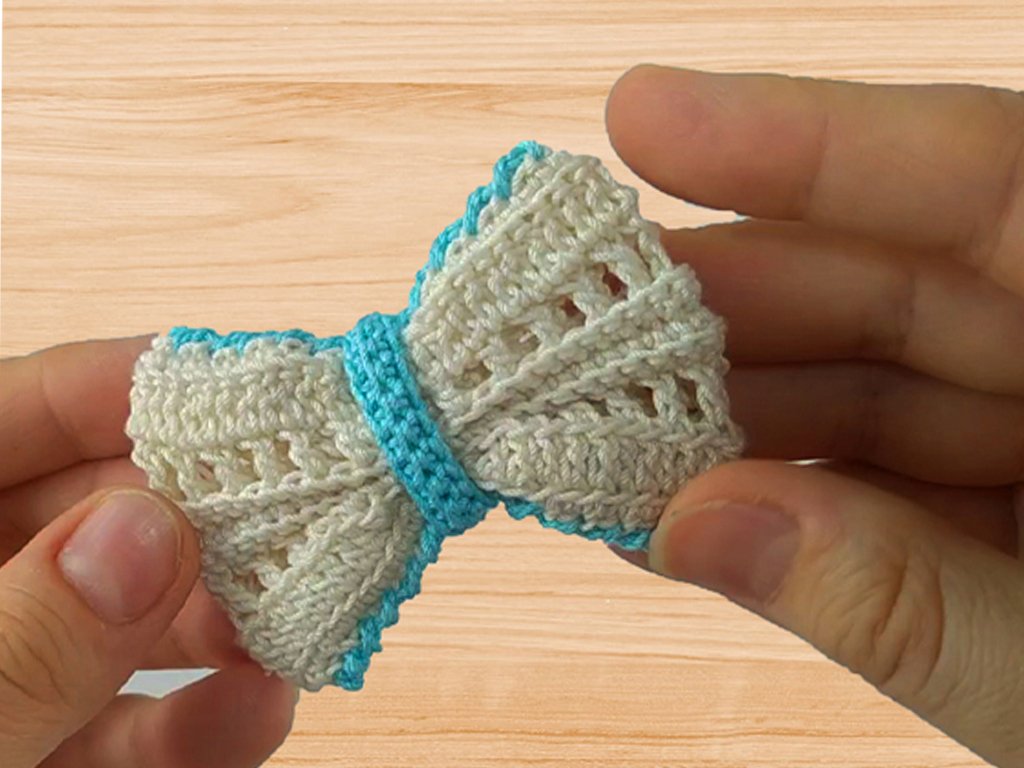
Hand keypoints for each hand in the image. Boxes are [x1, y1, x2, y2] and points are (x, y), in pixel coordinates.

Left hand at [0, 338, 296, 766]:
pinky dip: (199, 717)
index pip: (18, 413)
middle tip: (310, 501)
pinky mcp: (42, 756)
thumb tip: (152, 531)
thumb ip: (23, 639)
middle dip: (205, 510)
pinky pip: (126, 725)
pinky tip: (259, 706)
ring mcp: (10, 674)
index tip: (245, 382)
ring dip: (223, 617)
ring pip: (127, 620)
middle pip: (97, 513)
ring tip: (302, 609)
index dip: (126, 384)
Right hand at [606, 66, 1023, 765]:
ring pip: (871, 375)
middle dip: (722, 303)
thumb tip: (698, 526)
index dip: (806, 144)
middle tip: (571, 319)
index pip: (992, 182)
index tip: (641, 114)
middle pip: (899, 279)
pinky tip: (681, 491)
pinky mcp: (1017, 497)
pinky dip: (779, 481)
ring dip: (728, 405)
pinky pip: (880, 461)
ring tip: (596, 423)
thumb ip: (913, 607)